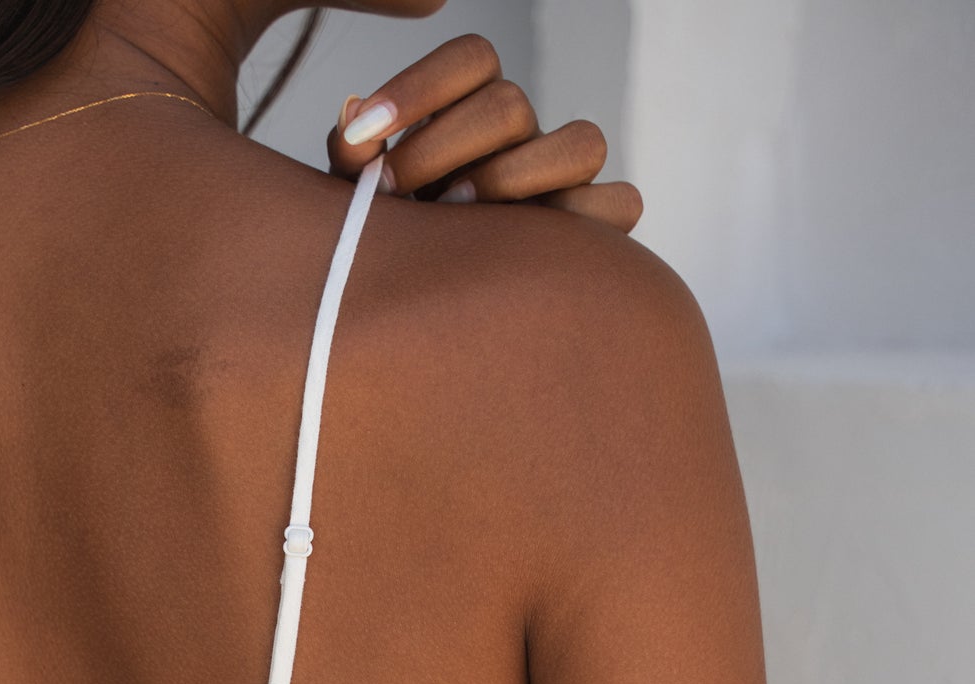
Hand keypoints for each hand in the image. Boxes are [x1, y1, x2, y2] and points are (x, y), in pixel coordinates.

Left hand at [327, 34, 641, 231]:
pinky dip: (586, 222)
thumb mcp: (359, 210)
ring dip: (513, 178)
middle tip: (391, 192)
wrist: (426, 333)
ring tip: (456, 223)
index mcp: (472, 114)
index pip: (473, 59)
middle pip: (511, 104)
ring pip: (581, 142)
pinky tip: (520, 257)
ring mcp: (566, 182)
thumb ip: (353, 164)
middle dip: (442, 146)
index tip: (364, 131)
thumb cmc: (393, 259)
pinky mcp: (600, 232)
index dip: (420, 86)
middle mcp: (526, 138)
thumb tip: (353, 119)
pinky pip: (621, 202)